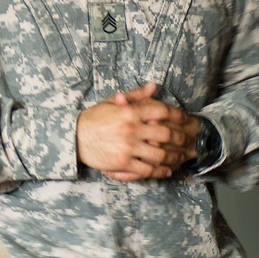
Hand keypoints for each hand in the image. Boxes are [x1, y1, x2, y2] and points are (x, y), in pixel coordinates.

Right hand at [77, 82, 192, 180]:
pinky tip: (165, 170)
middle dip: (179, 137)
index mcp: (128, 112)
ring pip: (160, 155)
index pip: (161, 111)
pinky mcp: (123, 163)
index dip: (176, 114)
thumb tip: (154, 86)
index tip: (183, 118)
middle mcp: (130, 129)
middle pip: (165, 134)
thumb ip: (135, 96)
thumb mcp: (111, 102)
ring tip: (178, 157)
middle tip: (184, 140)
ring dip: (172, 157)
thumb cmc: (94, 119)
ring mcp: (127, 148)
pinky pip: (147, 170)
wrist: (74, 137)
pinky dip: (159, 171)